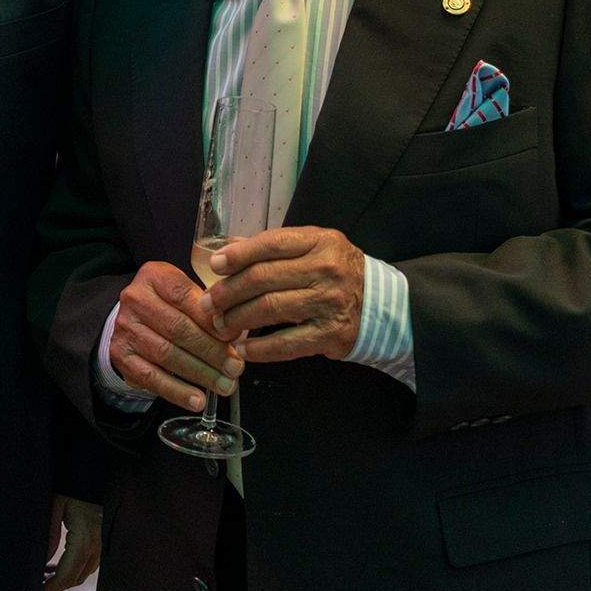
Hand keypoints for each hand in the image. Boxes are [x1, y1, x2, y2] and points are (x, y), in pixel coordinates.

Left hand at [42, 495, 102, 590]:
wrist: (94, 477)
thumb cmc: (74, 487)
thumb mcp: (56, 506)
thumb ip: (50, 533)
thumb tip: (43, 559)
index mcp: (84, 539)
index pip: (68, 573)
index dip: (53, 587)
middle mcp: (96, 546)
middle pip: (76, 578)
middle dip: (57, 586)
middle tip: (38, 584)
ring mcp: (101, 546)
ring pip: (83, 574)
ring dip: (65, 578)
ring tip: (44, 575)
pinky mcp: (101, 543)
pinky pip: (88, 565)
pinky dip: (73, 570)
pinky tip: (58, 566)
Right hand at [106, 262, 242, 412]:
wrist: (132, 319)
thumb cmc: (170, 306)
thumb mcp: (187, 293)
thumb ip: (208, 308)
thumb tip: (234, 333)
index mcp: (155, 276)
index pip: (185, 297)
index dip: (211, 320)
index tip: (234, 338)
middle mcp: (135, 299)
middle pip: (178, 328)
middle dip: (211, 351)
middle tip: (235, 368)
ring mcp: (125, 328)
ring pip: (167, 354)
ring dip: (200, 374)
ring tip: (224, 385)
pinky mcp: (121, 355)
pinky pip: (152, 377)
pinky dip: (177, 391)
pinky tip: (197, 400)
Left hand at [199, 226, 364, 363]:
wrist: (381, 303)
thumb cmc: (336, 271)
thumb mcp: (312, 247)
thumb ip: (273, 247)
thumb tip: (227, 249)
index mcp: (319, 241)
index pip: (271, 244)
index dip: (239, 255)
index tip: (215, 266)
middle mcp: (325, 269)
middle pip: (264, 278)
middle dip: (229, 291)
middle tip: (209, 302)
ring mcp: (329, 303)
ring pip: (271, 309)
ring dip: (238, 319)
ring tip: (220, 324)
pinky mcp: (331, 334)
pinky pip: (287, 343)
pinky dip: (260, 349)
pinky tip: (243, 350)